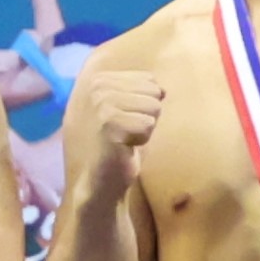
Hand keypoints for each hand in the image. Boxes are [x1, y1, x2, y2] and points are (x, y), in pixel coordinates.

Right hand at [62, 61, 162, 203]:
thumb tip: (163, 90)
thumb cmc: (116, 145)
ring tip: (124, 139)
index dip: (143, 105)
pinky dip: (141, 140)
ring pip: (153, 107)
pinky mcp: (108, 124)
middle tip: (125, 132)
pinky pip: (148, 125)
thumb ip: (140, 92)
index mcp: (99, 80)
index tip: (124, 121)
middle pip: (153, 91)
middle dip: (146, 115)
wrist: (98, 180)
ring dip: (145, 128)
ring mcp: (100, 104)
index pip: (149, 80)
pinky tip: (123, 148)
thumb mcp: (124, 110)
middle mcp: (96, 87)